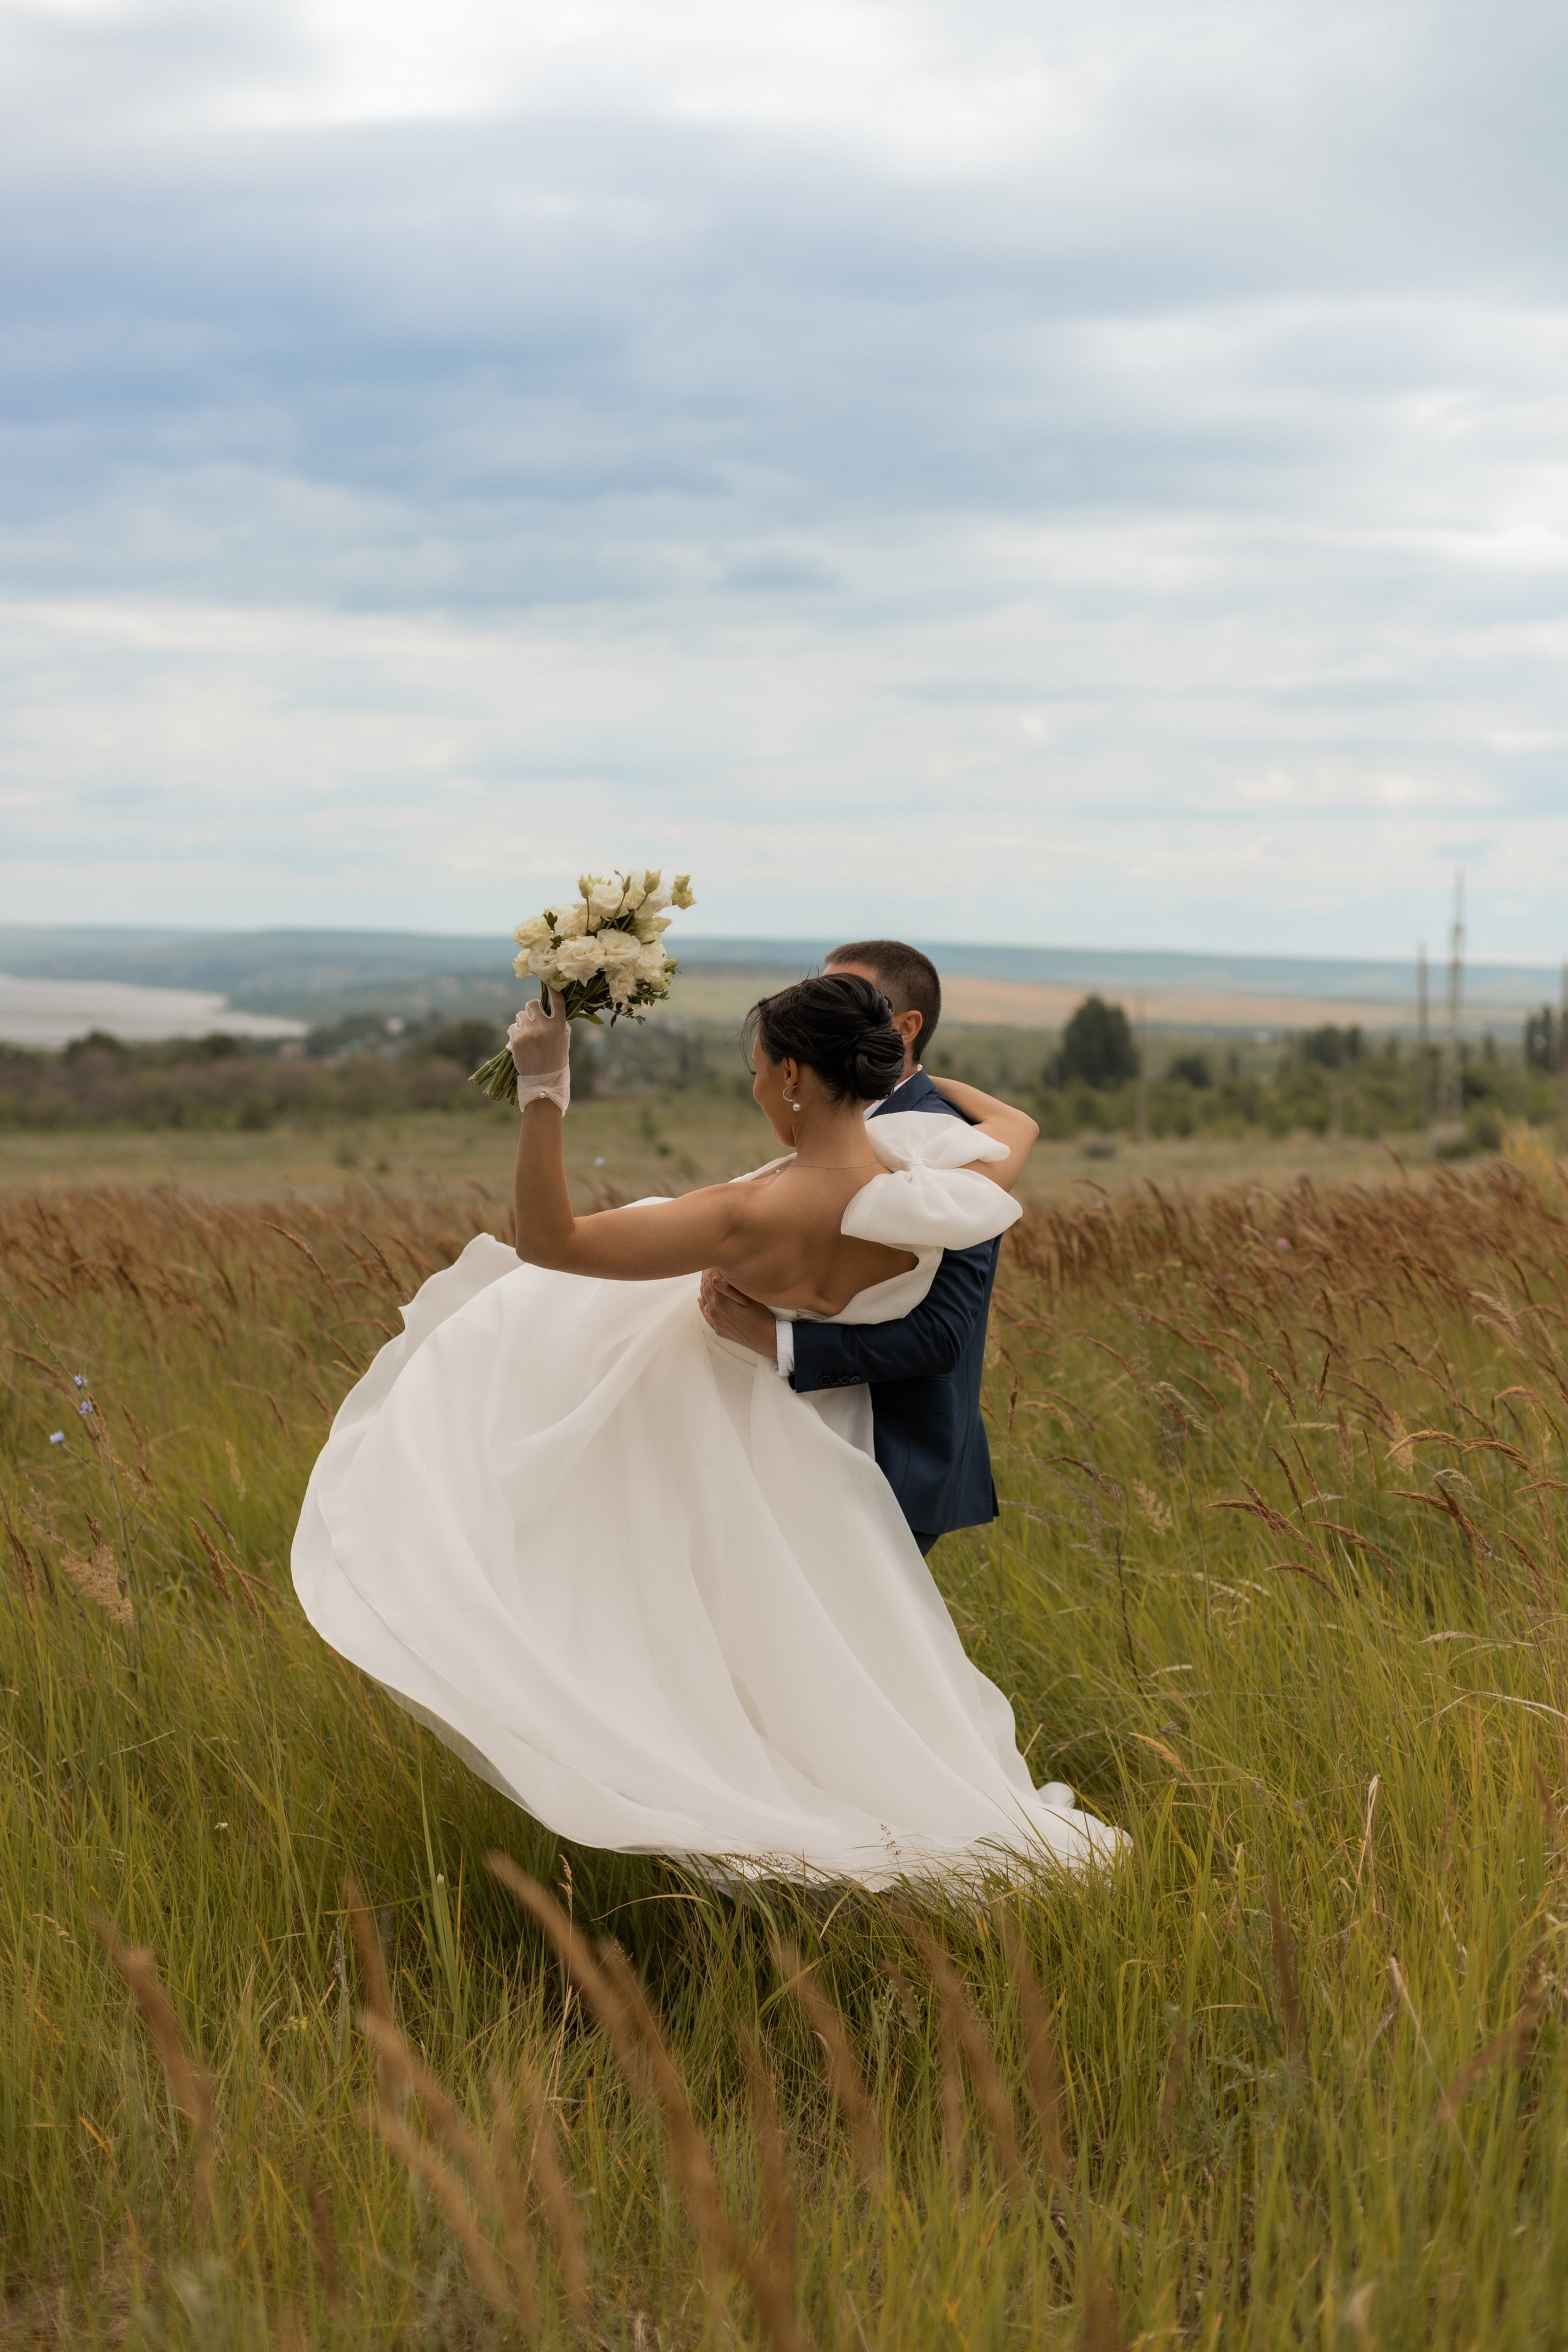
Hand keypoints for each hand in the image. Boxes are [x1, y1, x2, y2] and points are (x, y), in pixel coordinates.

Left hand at [507, 989, 570, 1110]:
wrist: (543, 1081)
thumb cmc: (555, 1059)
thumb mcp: (563, 1040)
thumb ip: (557, 1022)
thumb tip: (549, 1005)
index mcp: (558, 1027)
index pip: (557, 1002)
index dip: (553, 989)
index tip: (549, 982)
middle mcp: (544, 1027)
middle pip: (532, 1004)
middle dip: (532, 1010)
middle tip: (534, 1020)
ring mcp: (528, 1033)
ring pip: (520, 1015)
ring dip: (523, 1022)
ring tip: (528, 1035)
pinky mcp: (516, 1040)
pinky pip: (512, 1027)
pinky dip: (515, 1033)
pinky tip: (521, 1043)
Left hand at [699, 1269, 777, 1357]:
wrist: (764, 1339)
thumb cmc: (760, 1317)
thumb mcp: (749, 1299)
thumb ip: (730, 1288)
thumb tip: (713, 1278)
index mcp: (720, 1301)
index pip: (710, 1279)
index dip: (711, 1268)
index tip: (714, 1259)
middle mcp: (714, 1310)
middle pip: (705, 1288)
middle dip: (706, 1275)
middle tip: (710, 1264)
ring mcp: (714, 1320)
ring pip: (704, 1299)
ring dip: (705, 1288)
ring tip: (707, 1277)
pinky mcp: (717, 1328)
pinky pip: (706, 1314)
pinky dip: (702, 1305)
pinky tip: (701, 1299)